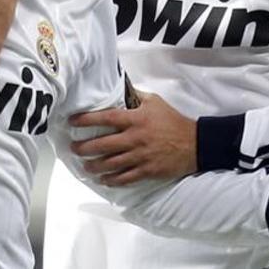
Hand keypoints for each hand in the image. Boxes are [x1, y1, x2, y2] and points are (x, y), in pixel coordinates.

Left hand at [69, 92, 196, 183]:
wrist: (196, 143)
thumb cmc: (173, 120)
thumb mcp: (155, 101)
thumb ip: (135, 96)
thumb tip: (120, 87)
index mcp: (136, 119)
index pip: (106, 118)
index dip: (87, 120)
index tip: (72, 122)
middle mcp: (136, 138)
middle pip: (104, 144)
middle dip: (85, 147)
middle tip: (73, 149)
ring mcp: (141, 156)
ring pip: (112, 164)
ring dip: (95, 166)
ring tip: (85, 166)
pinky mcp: (148, 171)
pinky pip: (126, 178)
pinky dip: (112, 180)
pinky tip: (103, 180)